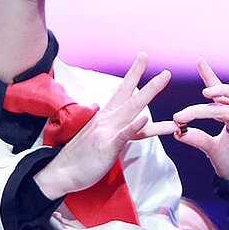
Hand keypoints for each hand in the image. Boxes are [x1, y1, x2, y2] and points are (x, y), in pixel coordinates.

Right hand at [33, 54, 175, 198]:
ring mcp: (107, 131)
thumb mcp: (98, 135)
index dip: (134, 74)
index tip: (143, 57)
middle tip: (166, 71)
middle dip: (149, 82)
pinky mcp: (107, 146)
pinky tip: (144, 117)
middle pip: (131, 95)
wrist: (61, 172)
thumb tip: (125, 121)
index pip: (122, 90)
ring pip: (131, 108)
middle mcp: (107, 119)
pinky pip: (123, 134)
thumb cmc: (81, 157)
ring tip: (162, 79)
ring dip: (148, 93)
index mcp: (105, 116)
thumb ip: (112, 126)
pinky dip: (134, 125)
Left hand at [171, 58, 228, 180]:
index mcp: (227, 115)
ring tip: (208, 94)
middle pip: (225, 96)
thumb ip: (195, 138)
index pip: (218, 92)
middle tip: (198, 94)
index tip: (199, 61)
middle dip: (212, 90)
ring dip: (224, 94)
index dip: (209, 76)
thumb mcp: (210, 149)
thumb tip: (176, 130)